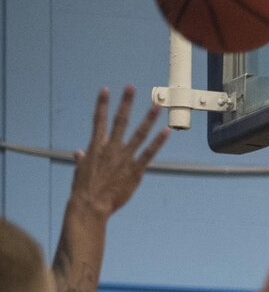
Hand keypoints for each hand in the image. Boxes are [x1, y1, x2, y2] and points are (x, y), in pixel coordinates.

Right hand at [68, 86, 167, 220]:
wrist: (91, 204)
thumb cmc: (84, 189)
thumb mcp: (80, 170)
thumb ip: (82, 159)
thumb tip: (79, 153)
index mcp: (96, 146)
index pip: (99, 120)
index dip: (102, 104)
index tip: (106, 90)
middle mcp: (111, 148)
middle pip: (120, 121)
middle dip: (125, 103)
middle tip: (131, 87)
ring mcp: (124, 158)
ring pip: (138, 133)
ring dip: (148, 118)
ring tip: (156, 105)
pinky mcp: (135, 170)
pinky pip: (149, 153)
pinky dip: (158, 142)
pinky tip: (166, 132)